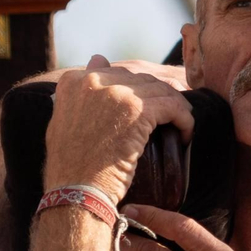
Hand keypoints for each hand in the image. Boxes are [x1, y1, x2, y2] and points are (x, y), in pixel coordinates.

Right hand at [44, 55, 193, 201]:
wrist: (76, 192)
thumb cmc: (72, 167)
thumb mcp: (65, 121)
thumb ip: (81, 91)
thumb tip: (98, 58)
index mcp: (74, 81)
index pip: (117, 74)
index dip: (136, 92)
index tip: (146, 110)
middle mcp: (92, 80)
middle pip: (140, 79)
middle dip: (159, 98)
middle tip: (170, 117)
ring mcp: (115, 93)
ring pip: (160, 90)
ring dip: (174, 108)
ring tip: (180, 126)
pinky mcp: (137, 109)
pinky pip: (172, 105)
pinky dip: (184, 119)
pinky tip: (185, 134)